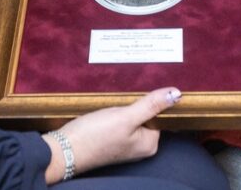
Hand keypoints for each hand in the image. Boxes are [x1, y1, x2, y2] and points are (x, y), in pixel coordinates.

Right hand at [42, 87, 180, 183]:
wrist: (62, 150)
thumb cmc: (94, 136)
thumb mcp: (125, 117)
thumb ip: (151, 105)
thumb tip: (177, 94)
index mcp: (149, 144)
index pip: (160, 115)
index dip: (152, 101)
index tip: (142, 91)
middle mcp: (139, 147)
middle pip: (146, 115)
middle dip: (136, 103)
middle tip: (123, 97)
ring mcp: (124, 144)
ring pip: (132, 117)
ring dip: (124, 107)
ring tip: (112, 103)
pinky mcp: (111, 140)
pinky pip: (120, 121)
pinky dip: (115, 112)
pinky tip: (105, 109)